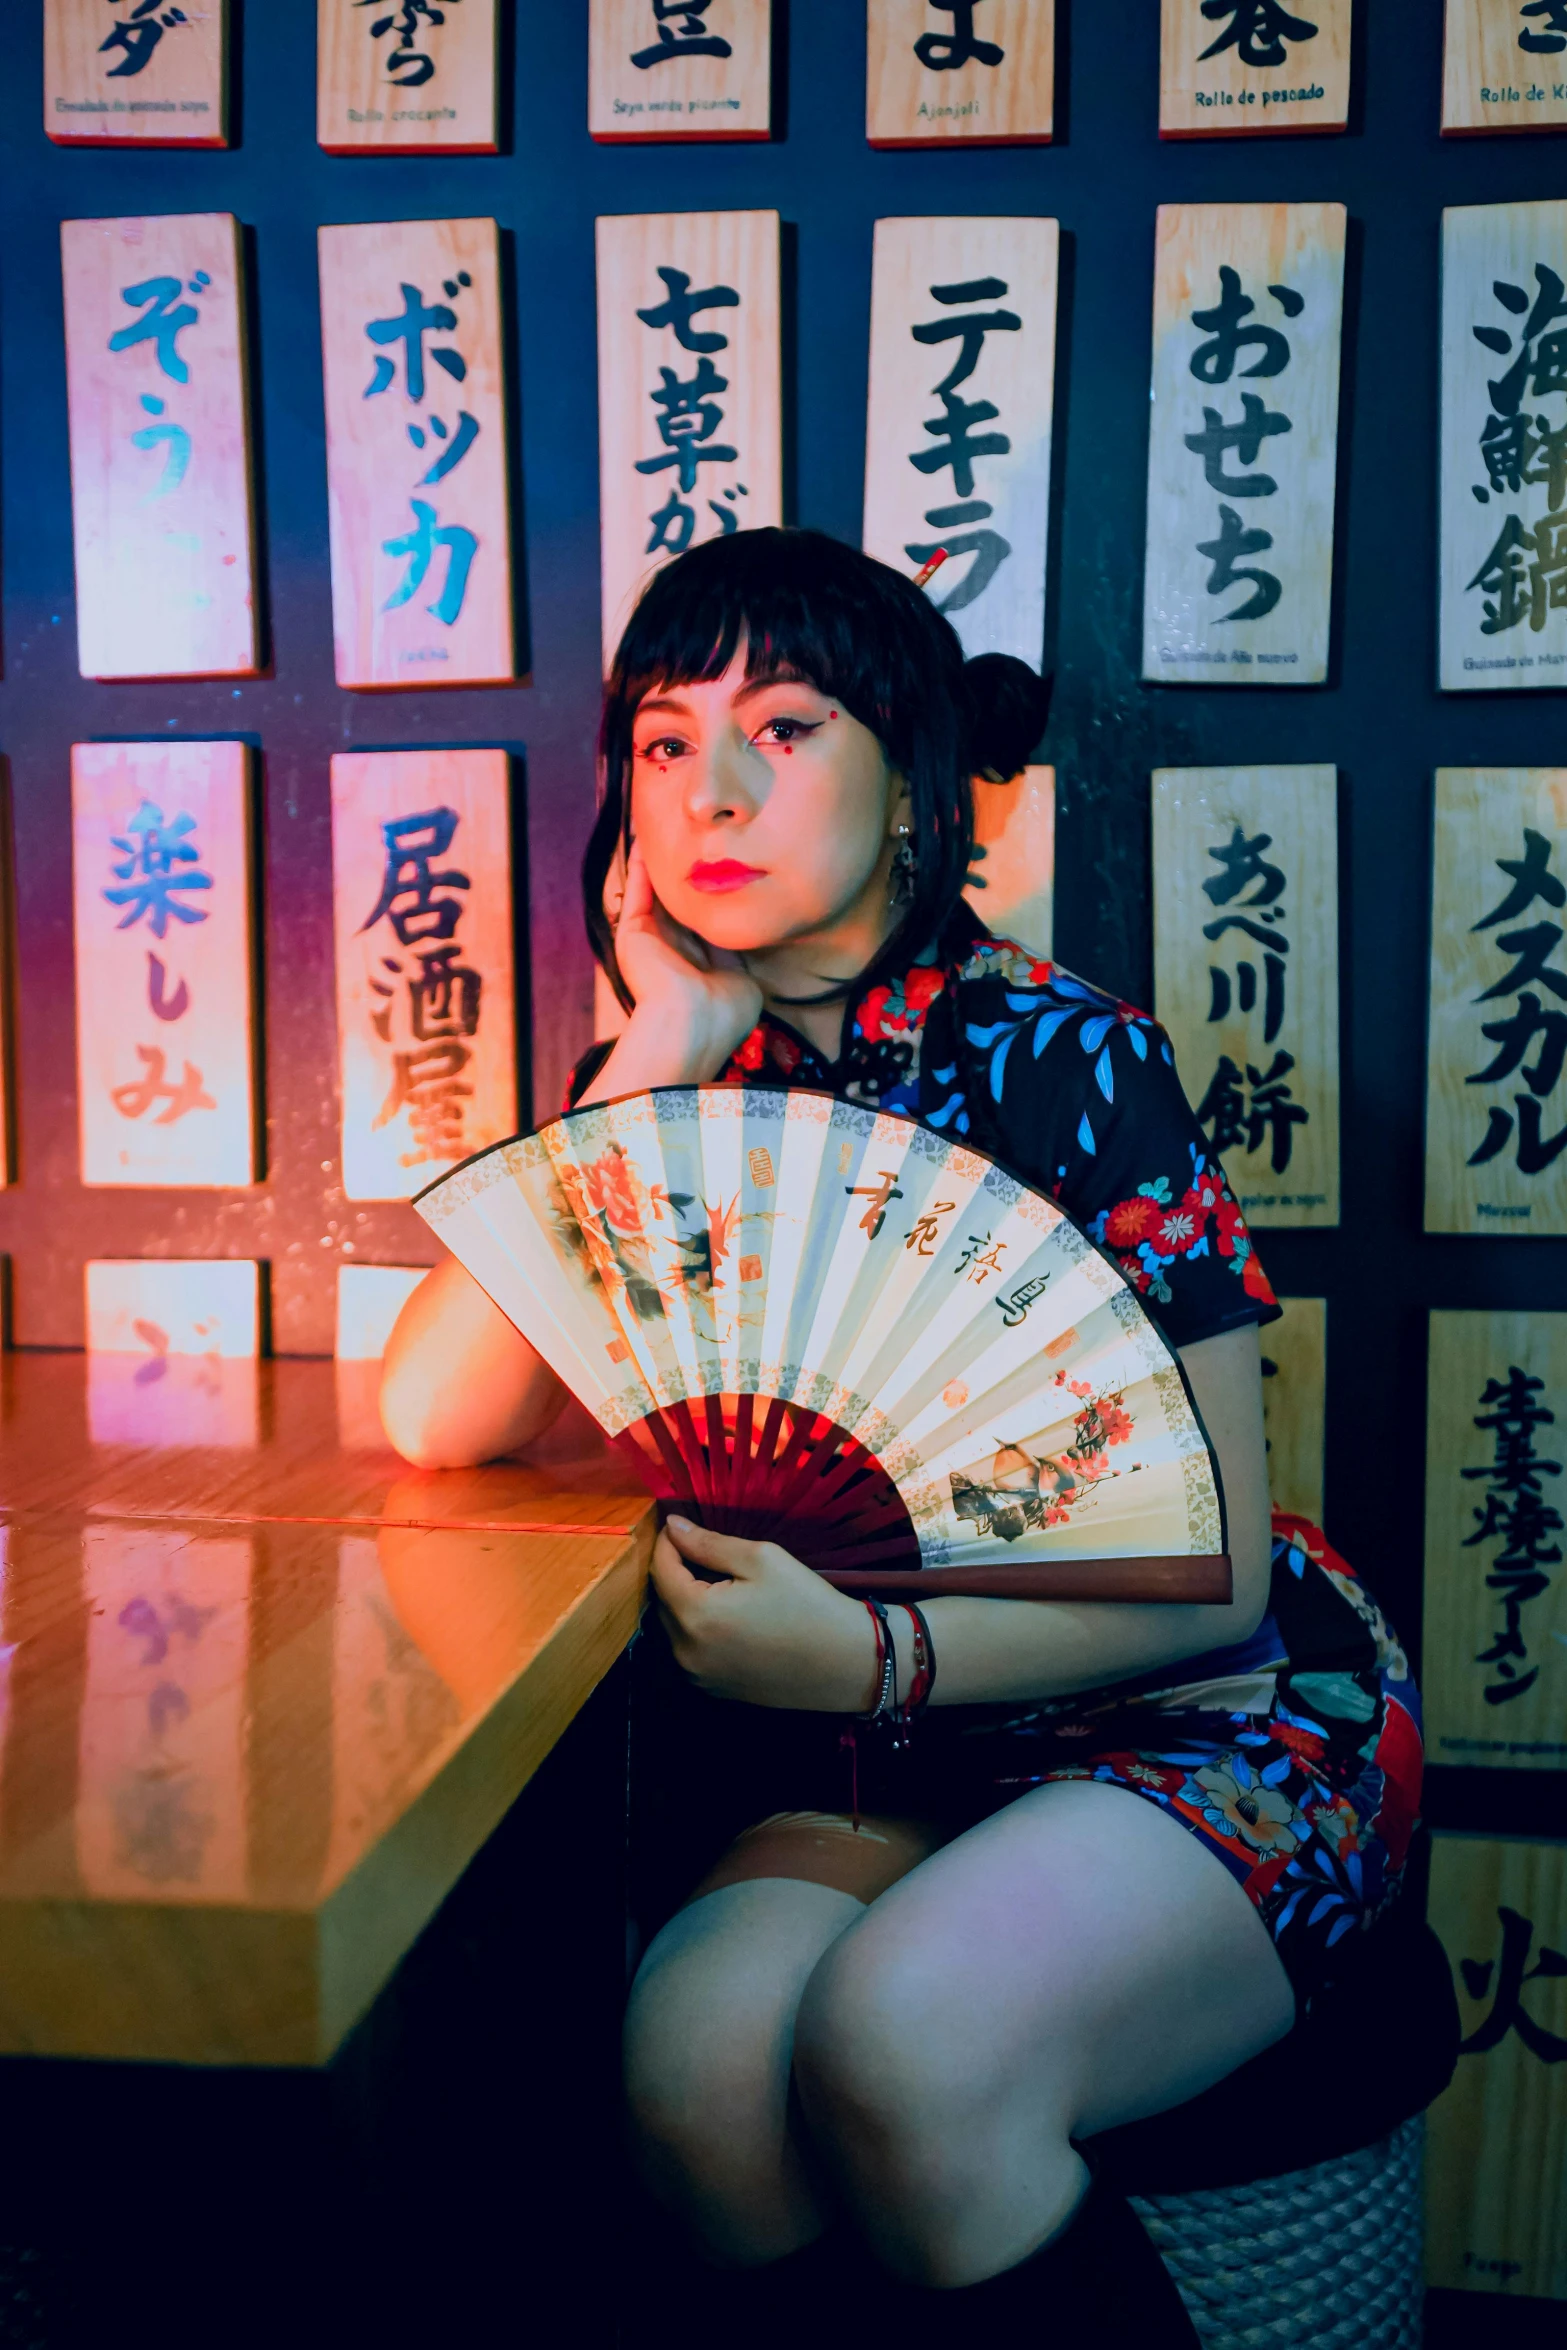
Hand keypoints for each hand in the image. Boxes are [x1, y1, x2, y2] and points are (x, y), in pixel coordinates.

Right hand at [587, 843, 762, 1098]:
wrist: (691, 1024)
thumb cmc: (723, 1015)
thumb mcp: (745, 982)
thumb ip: (742, 958)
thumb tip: (749, 935)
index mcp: (699, 971)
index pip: (705, 929)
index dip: (715, 902)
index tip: (725, 873)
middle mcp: (672, 956)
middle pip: (679, 908)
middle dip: (686, 880)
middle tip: (693, 844)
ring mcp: (650, 945)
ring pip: (655, 897)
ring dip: (658, 868)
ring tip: (663, 832)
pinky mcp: (633, 934)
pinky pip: (637, 893)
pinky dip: (639, 868)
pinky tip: (644, 840)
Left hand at [650, 1516, 880, 1710]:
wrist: (847, 1663)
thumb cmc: (808, 1605)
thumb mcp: (761, 1559)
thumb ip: (709, 1543)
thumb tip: (672, 1527)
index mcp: (695, 1616)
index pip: (661, 1569)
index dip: (667, 1542)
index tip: (679, 1523)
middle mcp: (686, 1653)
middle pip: (662, 1599)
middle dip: (676, 1571)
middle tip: (703, 1550)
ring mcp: (698, 1677)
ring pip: (674, 1626)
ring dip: (685, 1600)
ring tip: (718, 1581)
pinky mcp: (713, 1690)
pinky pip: (690, 1650)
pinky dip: (698, 1627)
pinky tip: (729, 1614)